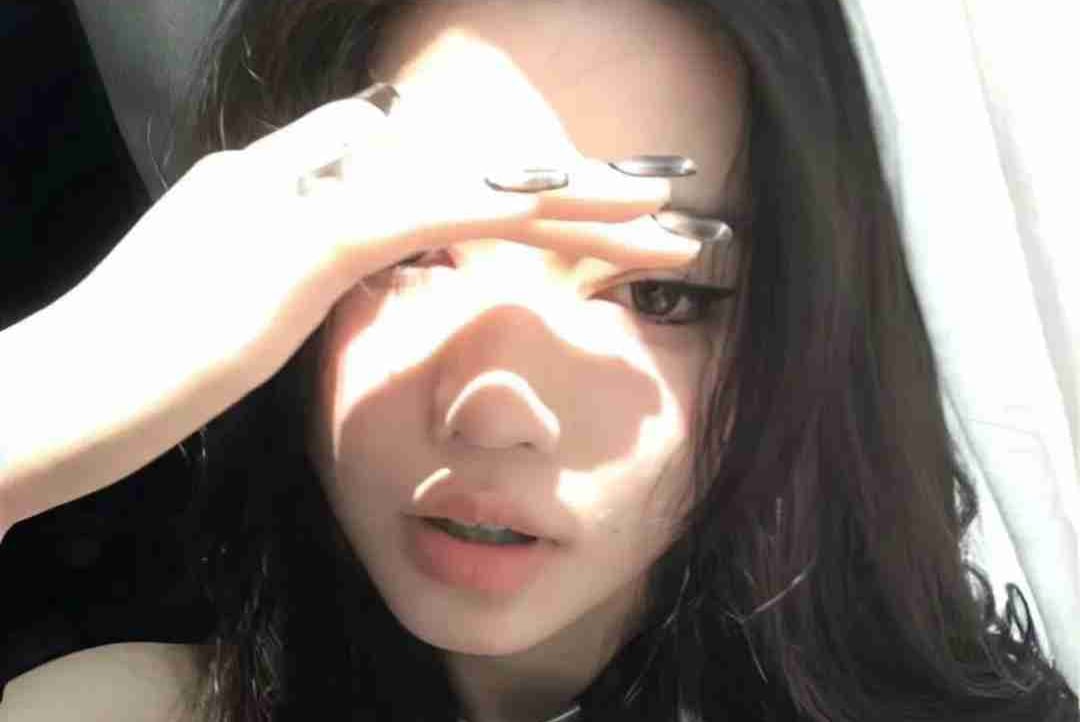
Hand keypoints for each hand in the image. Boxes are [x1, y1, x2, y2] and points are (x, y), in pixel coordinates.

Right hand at [0, 83, 700, 529]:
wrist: (64, 394)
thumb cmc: (140, 368)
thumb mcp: (230, 304)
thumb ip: (290, 269)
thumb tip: (337, 260)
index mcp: (278, 187)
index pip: (412, 165)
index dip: (498, 183)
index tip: (568, 204)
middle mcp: (292, 174)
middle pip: (455, 160)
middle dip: (560, 180)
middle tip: (648, 187)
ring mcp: (295, 200)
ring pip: (463, 178)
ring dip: (567, 192)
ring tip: (659, 202)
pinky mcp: (298, 245)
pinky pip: (425, 211)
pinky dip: (502, 208)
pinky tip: (571, 210)